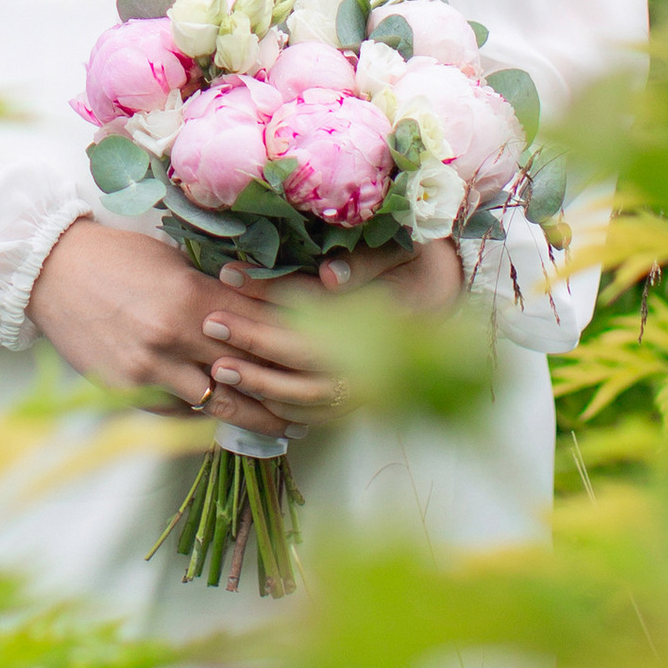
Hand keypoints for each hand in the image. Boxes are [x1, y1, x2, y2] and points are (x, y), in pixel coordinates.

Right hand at [25, 215, 341, 415]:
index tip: (322, 358)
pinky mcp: (126, 390)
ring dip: (253, 417)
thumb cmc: (115, 256)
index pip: (258, 327)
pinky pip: (177, 413)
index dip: (294, 346)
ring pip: (217, 404)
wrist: (50, 271)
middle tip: (317, 401)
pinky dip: (204, 419)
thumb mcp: (174, 261)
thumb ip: (215, 288)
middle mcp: (174, 336)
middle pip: (246, 371)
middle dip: (284, 389)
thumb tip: (260, 305)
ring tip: (284, 426)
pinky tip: (229, 426)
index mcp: (192, 296)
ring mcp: (149, 368)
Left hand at [200, 235, 464, 417]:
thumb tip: (327, 278)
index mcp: (385, 320)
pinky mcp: (361, 403)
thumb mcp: (406, 253)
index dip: (269, 291)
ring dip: (260, 383)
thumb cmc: (425, 268)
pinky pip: (316, 414)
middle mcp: (376, 361)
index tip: (228, 275)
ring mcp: (368, 388)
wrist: (458, 304)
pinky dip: (281, 409)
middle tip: (210, 323)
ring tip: (219, 367)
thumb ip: (367, 265)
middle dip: (253, 340)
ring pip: (306, 394)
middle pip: (304, 356)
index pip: (315, 306)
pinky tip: (250, 396)